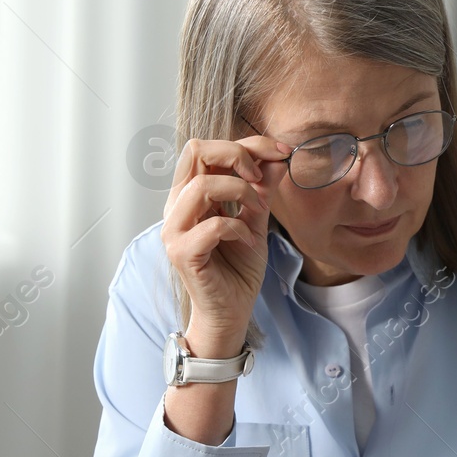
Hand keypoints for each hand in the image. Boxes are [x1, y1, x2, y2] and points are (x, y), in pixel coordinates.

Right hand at [160, 134, 290, 354]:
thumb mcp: (256, 219)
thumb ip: (262, 189)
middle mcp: (177, 207)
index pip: (207, 148)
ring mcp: (175, 230)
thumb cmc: (238, 268)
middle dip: (238, 154)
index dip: (247, 144)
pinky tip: (248, 240)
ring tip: (257, 211)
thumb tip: (277, 157)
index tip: (281, 154)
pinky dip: (238, 228)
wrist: (231, 311)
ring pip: (201, 185)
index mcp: (190, 193)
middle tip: (261, 178)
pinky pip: (212, 225)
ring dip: (240, 192)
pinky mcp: (183, 253)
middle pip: (194, 151)